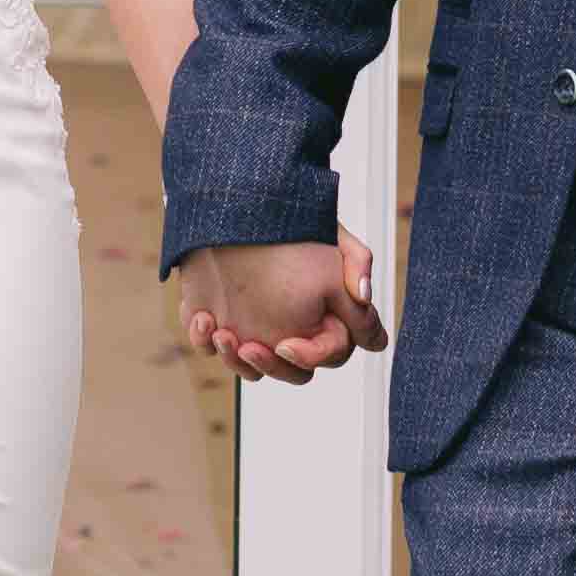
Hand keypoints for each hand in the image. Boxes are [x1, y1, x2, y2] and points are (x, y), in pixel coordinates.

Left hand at [173, 232, 384, 384]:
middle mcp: (291, 328)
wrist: (235, 203)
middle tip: (250, 347)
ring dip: (233, 359)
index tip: (288, 345)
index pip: (329, 354)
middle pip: (290, 372)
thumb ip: (358, 271)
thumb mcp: (333, 241)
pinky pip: (207, 346)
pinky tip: (204, 318)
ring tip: (222, 333)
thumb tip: (373, 321)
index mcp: (323, 317)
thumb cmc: (291, 224)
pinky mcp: (217, 321)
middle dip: (270, 365)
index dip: (311, 356)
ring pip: (248, 369)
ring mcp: (252, 328)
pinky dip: (202, 339)